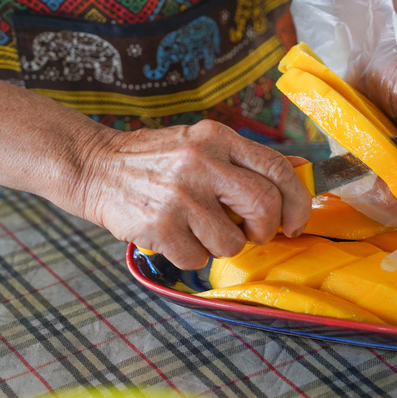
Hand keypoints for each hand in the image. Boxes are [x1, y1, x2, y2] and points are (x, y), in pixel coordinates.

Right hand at [74, 120, 311, 269]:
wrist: (95, 166)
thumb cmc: (155, 159)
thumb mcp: (203, 144)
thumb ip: (247, 158)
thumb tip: (301, 168)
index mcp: (217, 138)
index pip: (278, 168)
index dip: (298, 201)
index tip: (295, 222)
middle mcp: (201, 162)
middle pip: (264, 206)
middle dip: (265, 230)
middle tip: (252, 234)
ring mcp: (180, 194)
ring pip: (231, 242)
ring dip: (221, 246)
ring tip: (199, 230)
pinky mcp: (160, 225)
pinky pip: (197, 259)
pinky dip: (191, 256)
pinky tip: (175, 236)